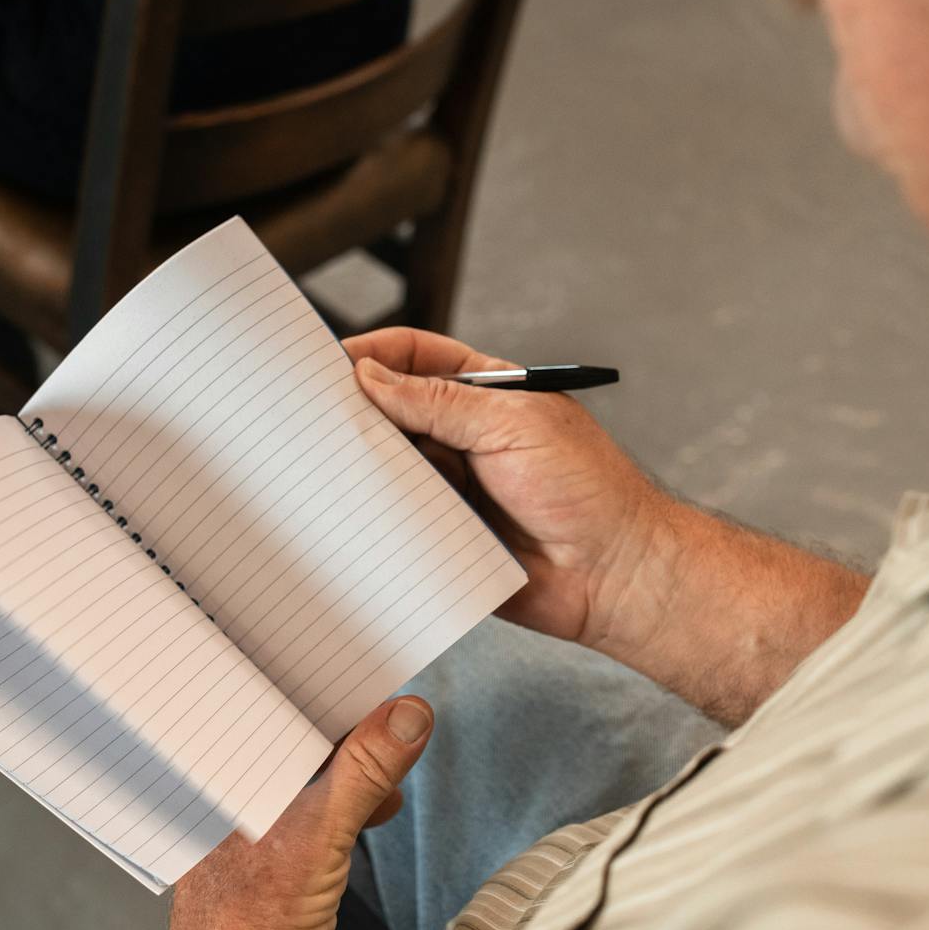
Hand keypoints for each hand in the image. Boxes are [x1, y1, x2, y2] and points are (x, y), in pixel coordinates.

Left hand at [167, 696, 432, 929]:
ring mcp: (247, 841)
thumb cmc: (253, 929)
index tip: (362, 671)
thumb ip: (364, 772)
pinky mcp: (272, 875)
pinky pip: (315, 822)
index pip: (262, 711)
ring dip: (352, 774)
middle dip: (343, 732)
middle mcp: (223, 806)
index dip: (310, 687)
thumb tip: (407, 715)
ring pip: (305, 785)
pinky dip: (348, 810)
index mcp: (216, 784)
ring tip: (392, 765)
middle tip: (393, 714)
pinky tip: (378, 810)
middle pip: (288, 746)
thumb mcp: (319, 834)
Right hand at [347, 327, 671, 650]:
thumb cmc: (588, 489)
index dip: (371, 354)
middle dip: (355, 411)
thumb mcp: (512, 425)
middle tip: (312, 416)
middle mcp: (463, 437)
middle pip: (392, 412)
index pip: (414, 358)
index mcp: (484, 395)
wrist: (615, 575)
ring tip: (328, 463)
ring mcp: (453, 486)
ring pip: (389, 467)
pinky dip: (377, 515)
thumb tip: (371, 376)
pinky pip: (398, 520)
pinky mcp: (445, 535)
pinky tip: (355, 511)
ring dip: (364, 465)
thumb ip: (439, 402)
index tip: (328, 361)